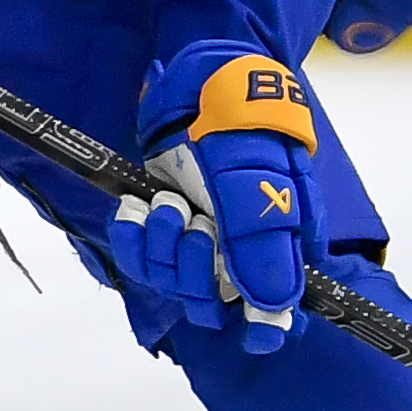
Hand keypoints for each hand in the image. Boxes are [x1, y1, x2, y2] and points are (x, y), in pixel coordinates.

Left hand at [110, 48, 323, 353]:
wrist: (200, 75)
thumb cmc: (242, 123)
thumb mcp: (257, 179)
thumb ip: (263, 244)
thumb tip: (274, 310)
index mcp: (280, 243)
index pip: (276, 309)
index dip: (266, 327)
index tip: (254, 334)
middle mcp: (239, 250)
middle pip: (214, 303)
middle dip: (196, 270)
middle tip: (195, 222)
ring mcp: (200, 238)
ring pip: (174, 282)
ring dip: (163, 248)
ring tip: (165, 202)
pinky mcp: (162, 225)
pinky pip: (141, 259)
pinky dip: (132, 239)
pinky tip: (132, 209)